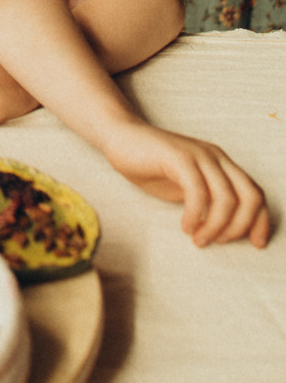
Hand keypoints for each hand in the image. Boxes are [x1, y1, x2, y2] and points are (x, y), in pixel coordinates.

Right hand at [102, 120, 269, 246]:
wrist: (121, 138)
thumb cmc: (152, 166)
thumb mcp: (187, 188)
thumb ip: (208, 203)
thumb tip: (227, 231)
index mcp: (222, 164)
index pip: (256, 193)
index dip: (261, 221)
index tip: (255, 244)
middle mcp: (216, 157)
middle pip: (250, 196)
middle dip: (240, 227)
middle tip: (219, 242)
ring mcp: (198, 155)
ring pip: (227, 198)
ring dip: (216, 226)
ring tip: (199, 238)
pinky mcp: (179, 157)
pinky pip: (198, 192)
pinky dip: (195, 214)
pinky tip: (185, 225)